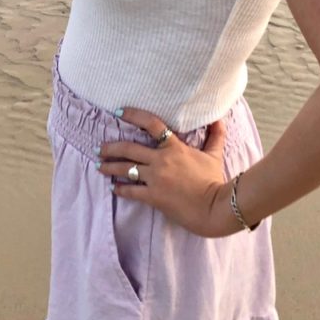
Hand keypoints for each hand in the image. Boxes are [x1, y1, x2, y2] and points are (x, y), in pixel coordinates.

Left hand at [96, 107, 239, 237]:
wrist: (214, 208)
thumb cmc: (213, 180)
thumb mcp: (214, 154)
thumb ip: (215, 135)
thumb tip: (219, 118)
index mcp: (174, 147)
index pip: (151, 124)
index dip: (134, 115)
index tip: (120, 111)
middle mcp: (161, 160)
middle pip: (129, 148)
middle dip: (111, 147)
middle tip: (100, 148)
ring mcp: (155, 179)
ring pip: (126, 169)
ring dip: (110, 166)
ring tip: (100, 166)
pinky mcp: (153, 197)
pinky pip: (130, 191)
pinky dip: (120, 188)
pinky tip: (113, 187)